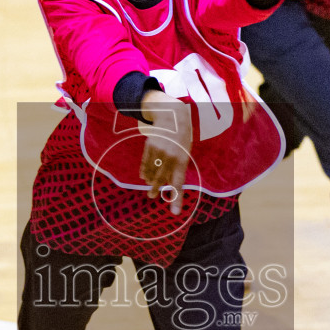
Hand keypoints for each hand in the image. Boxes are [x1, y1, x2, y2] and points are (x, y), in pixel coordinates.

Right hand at [139, 91, 193, 214]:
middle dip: (155, 189)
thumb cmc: (182, 138)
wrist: (172, 116)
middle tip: (151, 196)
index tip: (175, 213)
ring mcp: (158, 151)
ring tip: (149, 186)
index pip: (178, 184)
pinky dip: (144, 171)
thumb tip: (166, 183)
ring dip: (149, 180)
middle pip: (160, 180)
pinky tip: (144, 176)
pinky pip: (145, 163)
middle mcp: (170, 157)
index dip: (177, 199)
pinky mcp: (150, 146)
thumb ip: (177, 168)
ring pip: (151, 172)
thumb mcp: (185, 152)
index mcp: (182, 160)